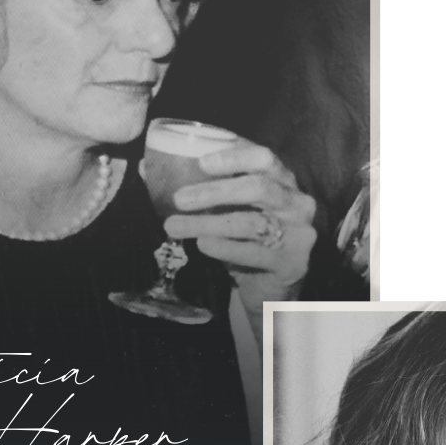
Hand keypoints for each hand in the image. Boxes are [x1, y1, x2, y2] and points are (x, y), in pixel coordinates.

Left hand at [161, 140, 315, 323]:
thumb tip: (145, 170)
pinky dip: (225, 248)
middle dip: (216, 191)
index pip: (264, 158)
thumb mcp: (226, 212)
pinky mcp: (293, 262)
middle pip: (259, 187)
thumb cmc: (246, 241)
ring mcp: (300, 233)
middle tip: (179, 199)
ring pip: (251, 223)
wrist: (271, 289)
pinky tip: (203, 245)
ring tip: (175, 227)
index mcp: (282, 181)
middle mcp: (297, 202)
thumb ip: (198, 190)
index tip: (201, 162)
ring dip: (209, 223)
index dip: (234, 156)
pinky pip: (255, 253)